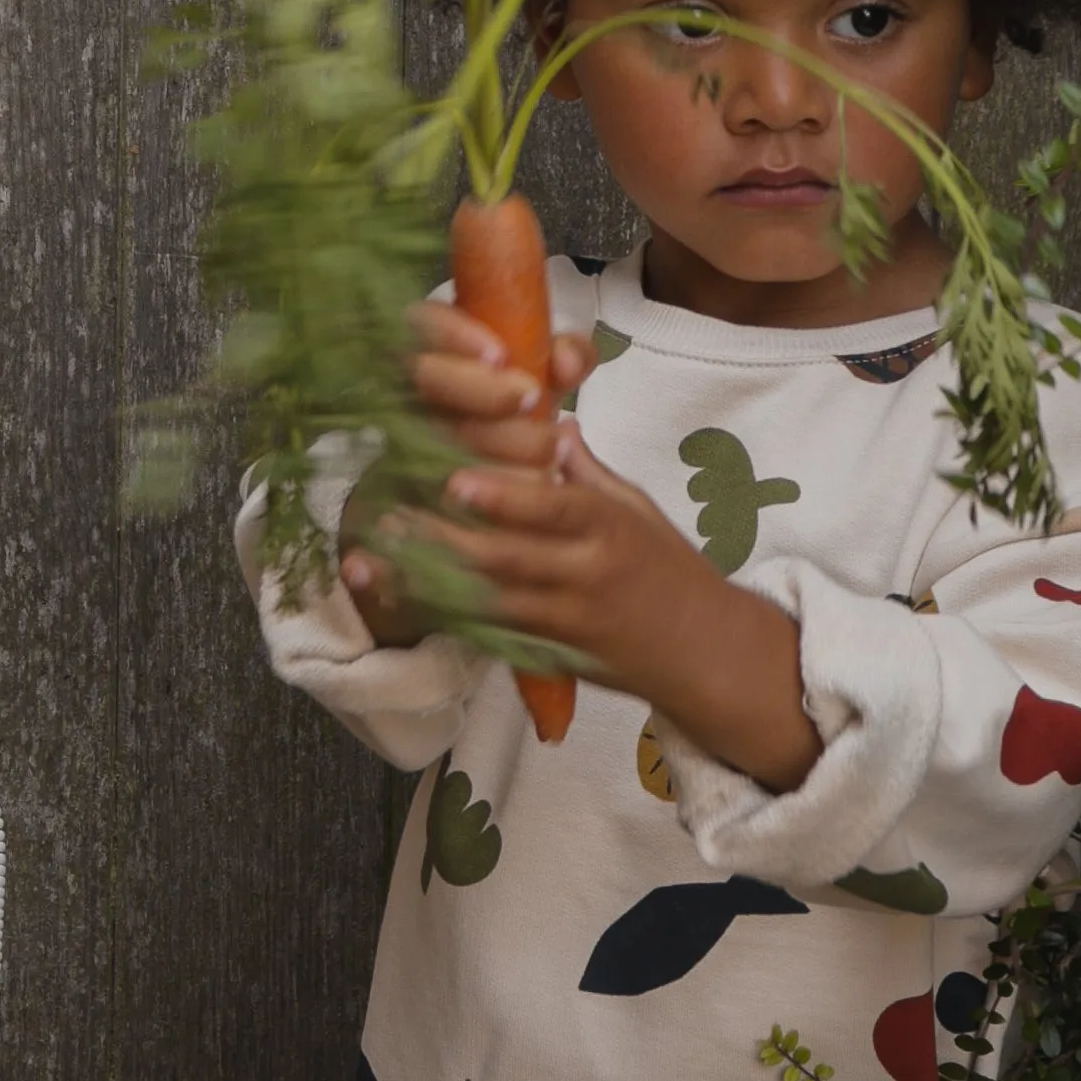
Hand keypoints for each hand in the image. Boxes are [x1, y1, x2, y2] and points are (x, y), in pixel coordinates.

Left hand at [357, 298, 819, 788]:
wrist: (707, 652)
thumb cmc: (671, 570)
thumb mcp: (637, 509)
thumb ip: (587, 472)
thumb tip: (551, 425)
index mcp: (608, 525)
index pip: (551, 507)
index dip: (501, 497)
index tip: (453, 481)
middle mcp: (585, 573)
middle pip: (504, 558)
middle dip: (440, 538)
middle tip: (385, 516)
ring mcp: (566, 620)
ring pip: (486, 601)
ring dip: (426, 582)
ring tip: (373, 562)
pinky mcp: (552, 654)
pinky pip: (492, 635)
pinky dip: (447, 620)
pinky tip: (404, 605)